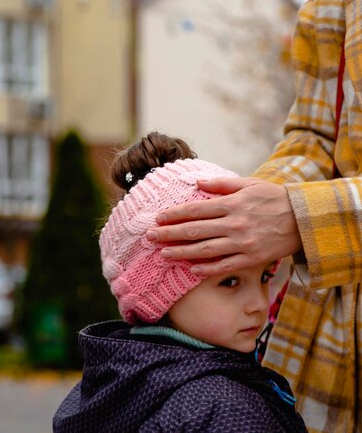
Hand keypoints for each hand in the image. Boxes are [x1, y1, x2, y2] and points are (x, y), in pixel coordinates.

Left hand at [147, 177, 301, 276]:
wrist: (303, 219)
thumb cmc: (273, 198)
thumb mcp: (249, 184)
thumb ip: (221, 184)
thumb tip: (197, 183)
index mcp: (232, 204)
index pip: (196, 209)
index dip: (175, 214)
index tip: (158, 217)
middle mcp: (234, 224)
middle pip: (195, 231)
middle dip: (169, 234)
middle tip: (150, 237)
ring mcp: (242, 243)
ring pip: (205, 251)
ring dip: (181, 253)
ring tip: (163, 254)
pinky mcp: (251, 259)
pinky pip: (225, 266)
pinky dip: (207, 269)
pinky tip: (191, 271)